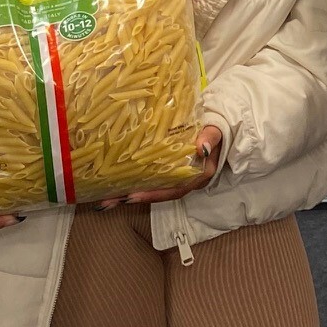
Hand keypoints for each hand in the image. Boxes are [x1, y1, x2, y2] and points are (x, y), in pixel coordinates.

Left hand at [93, 125, 223, 209]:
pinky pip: (154, 180)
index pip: (175, 189)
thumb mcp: (216, 130)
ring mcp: (180, 176)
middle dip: (135, 198)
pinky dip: (137, 183)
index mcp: (200, 174)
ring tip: (106, 198)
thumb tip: (202, 147)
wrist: (220, 125)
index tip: (132, 196)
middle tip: (108, 201)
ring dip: (131, 193)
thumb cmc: (216, 128)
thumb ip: (210, 137)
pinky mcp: (172, 170)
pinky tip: (118, 184)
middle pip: (161, 193)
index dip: (154, 195)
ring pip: (156, 189)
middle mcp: (189, 180)